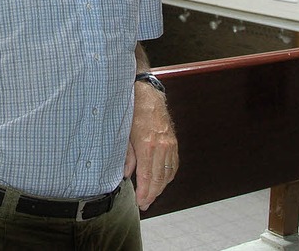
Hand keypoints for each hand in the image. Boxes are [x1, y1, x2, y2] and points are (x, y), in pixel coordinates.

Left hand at [124, 81, 177, 210]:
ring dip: (161, 187)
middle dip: (152, 194)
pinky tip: (162, 181)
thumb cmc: (133, 112)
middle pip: (159, 179)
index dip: (144, 193)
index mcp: (147, 146)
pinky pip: (174, 165)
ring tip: (152, 195)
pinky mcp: (174, 143)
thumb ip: (127, 156)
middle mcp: (161, 147)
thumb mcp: (124, 133)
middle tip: (145, 204)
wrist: (148, 95)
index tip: (141, 203)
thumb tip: (126, 175)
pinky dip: (169, 176)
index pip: (146, 177)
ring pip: (168, 174)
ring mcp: (169, 145)